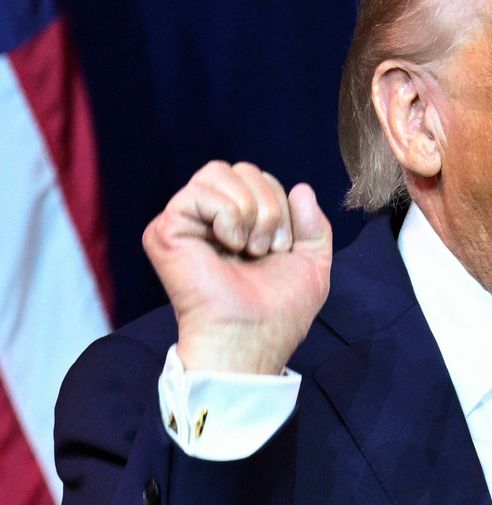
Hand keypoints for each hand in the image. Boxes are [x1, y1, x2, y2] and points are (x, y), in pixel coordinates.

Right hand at [142, 161, 332, 373]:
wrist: (254, 335)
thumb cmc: (279, 309)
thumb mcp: (313, 261)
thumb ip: (314, 224)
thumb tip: (301, 188)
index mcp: (239, 223)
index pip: (260, 178)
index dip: (282, 205)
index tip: (282, 248)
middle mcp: (210, 219)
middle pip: (242, 169)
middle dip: (269, 205)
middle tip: (266, 248)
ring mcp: (186, 222)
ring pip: (219, 171)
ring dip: (250, 209)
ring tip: (249, 248)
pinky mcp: (165, 230)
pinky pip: (198, 191)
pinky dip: (227, 215)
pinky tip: (229, 245)